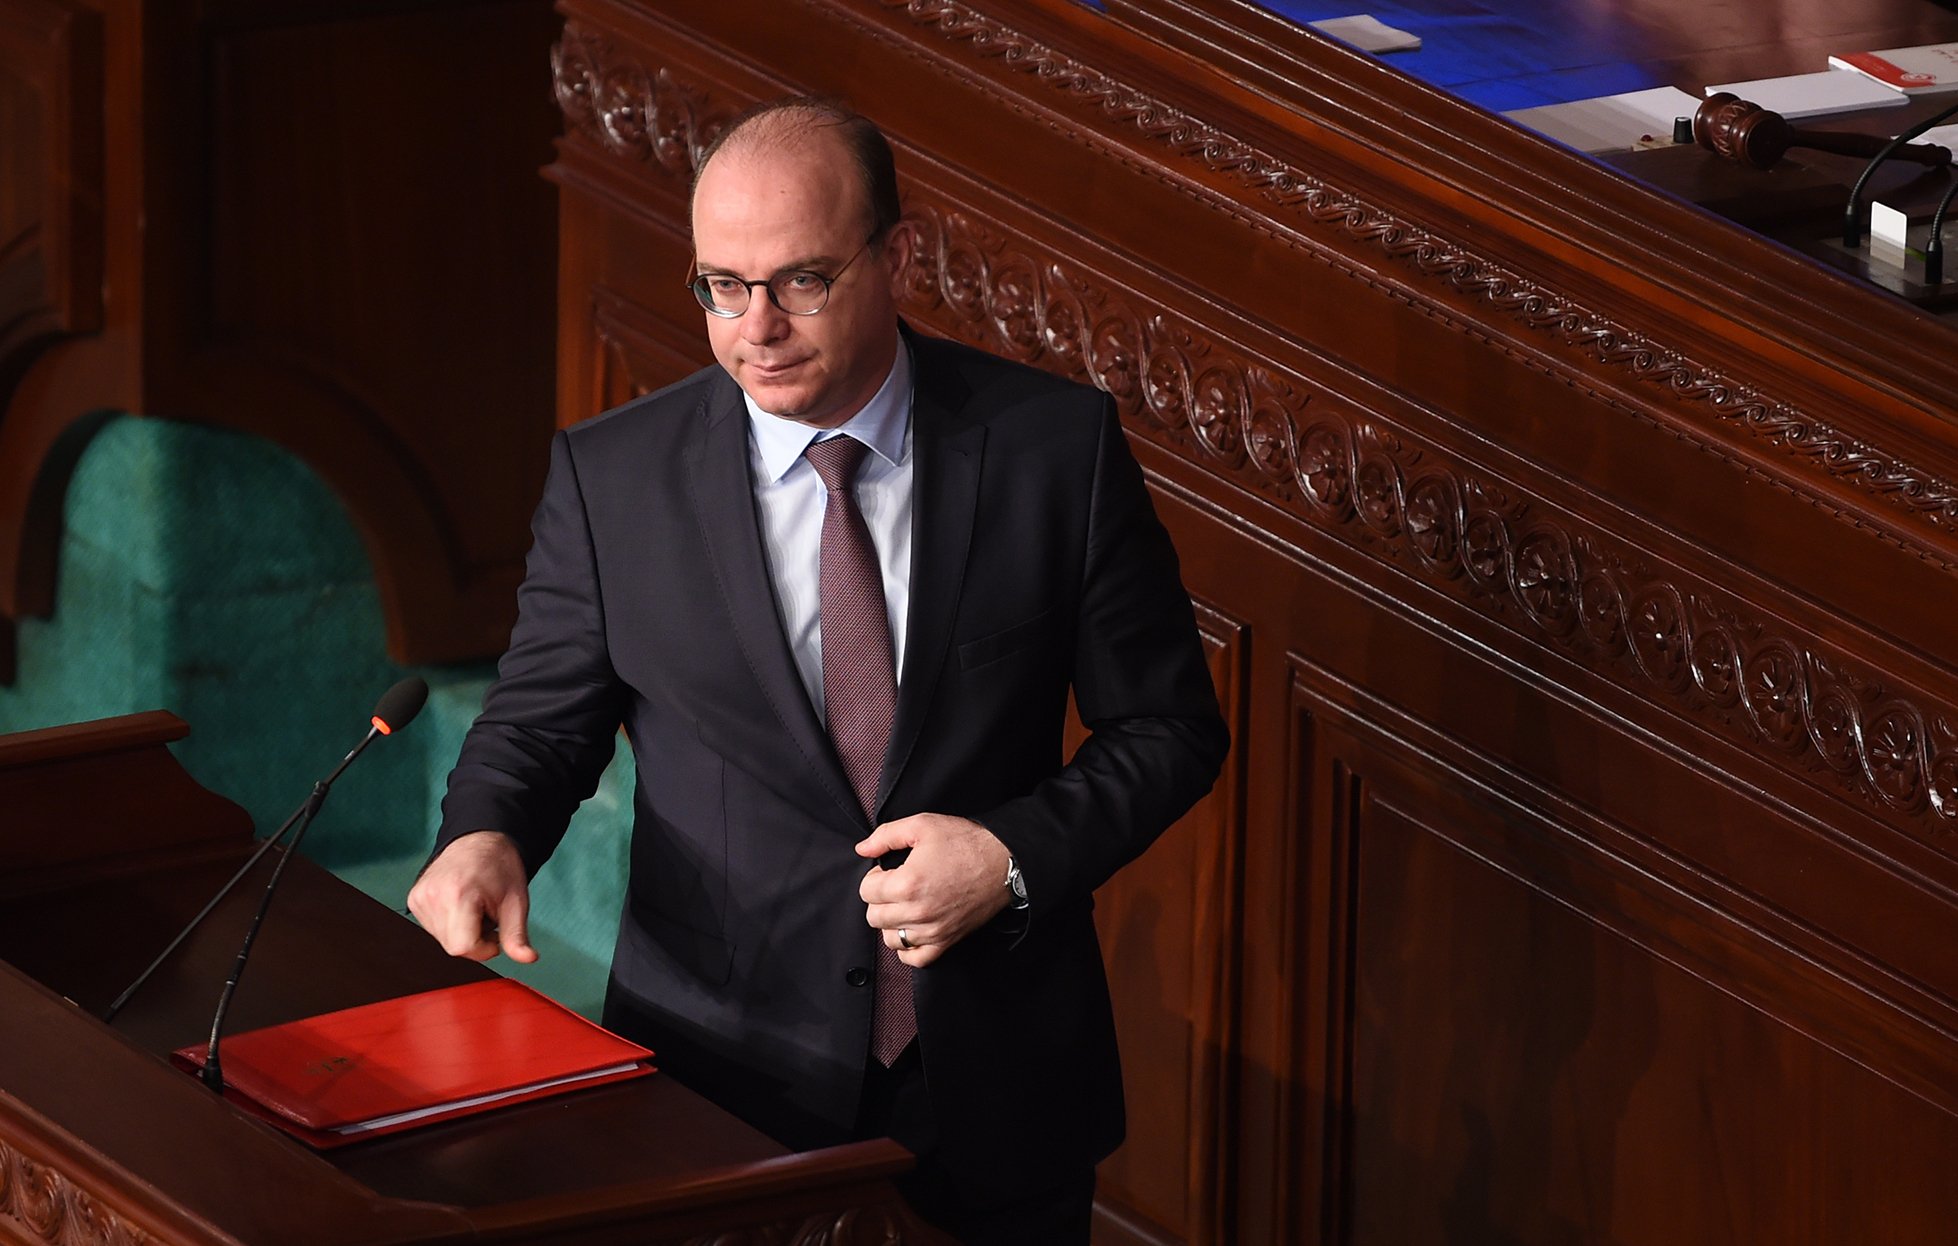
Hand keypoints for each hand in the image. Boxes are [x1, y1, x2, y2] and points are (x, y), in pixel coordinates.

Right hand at [406, 831, 538, 963]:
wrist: (480, 838)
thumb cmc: (499, 867)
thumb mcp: (516, 902)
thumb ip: (517, 935)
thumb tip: (528, 958)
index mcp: (458, 895)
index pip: (463, 948)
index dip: (484, 949)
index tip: (496, 934)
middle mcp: (432, 896)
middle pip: (453, 947)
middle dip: (475, 940)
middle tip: (487, 916)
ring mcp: (419, 897)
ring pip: (442, 940)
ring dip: (462, 933)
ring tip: (474, 908)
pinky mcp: (414, 899)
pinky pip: (433, 928)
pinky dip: (450, 924)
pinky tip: (460, 906)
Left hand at [856, 813, 1011, 966]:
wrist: (1002, 861)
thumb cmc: (965, 842)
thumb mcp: (922, 825)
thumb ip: (886, 836)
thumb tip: (862, 849)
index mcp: (907, 883)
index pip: (866, 891)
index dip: (874, 877)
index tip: (887, 871)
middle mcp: (917, 912)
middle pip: (874, 916)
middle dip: (880, 899)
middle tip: (895, 886)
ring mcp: (932, 930)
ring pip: (890, 938)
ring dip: (892, 922)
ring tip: (905, 905)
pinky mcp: (946, 941)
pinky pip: (914, 959)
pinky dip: (908, 947)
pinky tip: (913, 929)